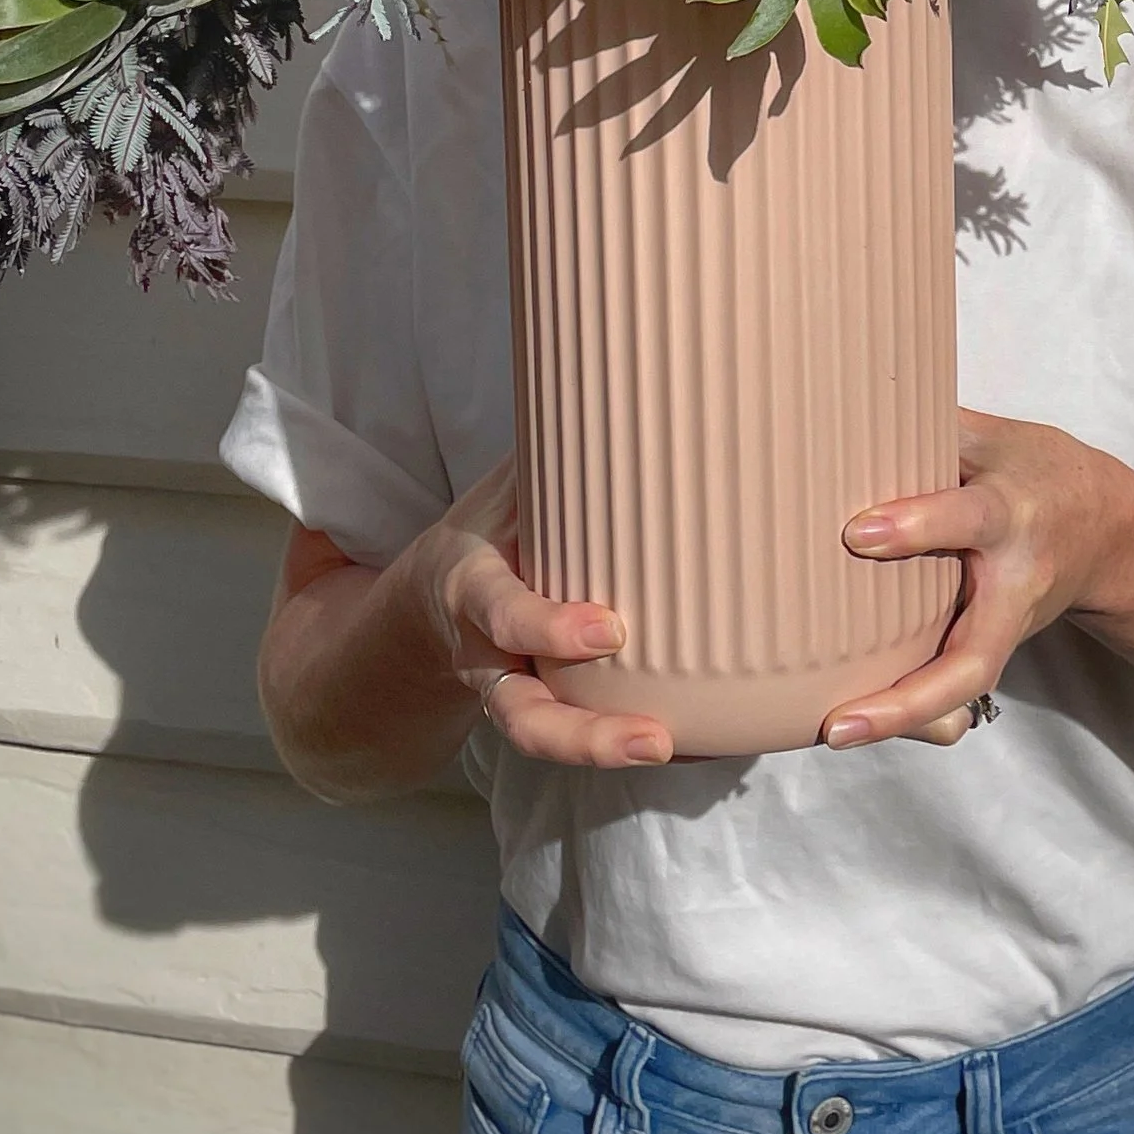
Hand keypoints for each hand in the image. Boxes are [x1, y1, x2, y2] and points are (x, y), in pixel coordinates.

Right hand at [404, 455, 675, 769]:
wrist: (430, 604)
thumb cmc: (492, 529)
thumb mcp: (503, 489)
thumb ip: (554, 457)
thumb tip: (634, 381)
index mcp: (473, 592)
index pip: (502, 614)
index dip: (547, 626)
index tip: (609, 628)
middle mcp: (489, 658)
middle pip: (522, 717)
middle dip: (583, 737)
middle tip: (655, 742)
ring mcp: (516, 694)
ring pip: (547, 738)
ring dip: (607, 752)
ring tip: (672, 750)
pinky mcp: (549, 709)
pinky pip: (583, 733)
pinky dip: (629, 741)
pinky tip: (703, 743)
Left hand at [823, 408, 1133, 748]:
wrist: (1105, 529)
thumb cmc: (1031, 470)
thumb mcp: (992, 435)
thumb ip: (926, 422)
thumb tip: (841, 398)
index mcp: (1013, 512)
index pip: (968, 519)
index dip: (919, 525)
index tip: (858, 532)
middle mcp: (1013, 582)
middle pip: (975, 653)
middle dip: (914, 689)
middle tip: (843, 711)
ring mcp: (1006, 627)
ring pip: (965, 684)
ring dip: (903, 715)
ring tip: (838, 732)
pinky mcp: (992, 648)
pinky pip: (954, 689)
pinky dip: (909, 710)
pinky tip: (852, 723)